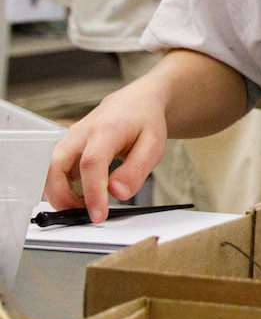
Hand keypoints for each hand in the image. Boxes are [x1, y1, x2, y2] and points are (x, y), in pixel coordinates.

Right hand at [46, 76, 172, 220]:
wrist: (134, 103)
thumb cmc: (144, 122)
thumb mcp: (154, 145)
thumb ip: (136, 170)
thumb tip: (118, 193)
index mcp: (106, 130)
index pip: (91, 163)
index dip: (92, 192)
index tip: (98, 215)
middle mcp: (80, 133)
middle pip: (54, 166)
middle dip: (61, 196)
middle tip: (85, 214)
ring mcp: (69, 139)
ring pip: (48, 170)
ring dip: (59, 193)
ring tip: (86, 206)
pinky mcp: (65, 148)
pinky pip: (54, 170)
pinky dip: (61, 187)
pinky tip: (81, 196)